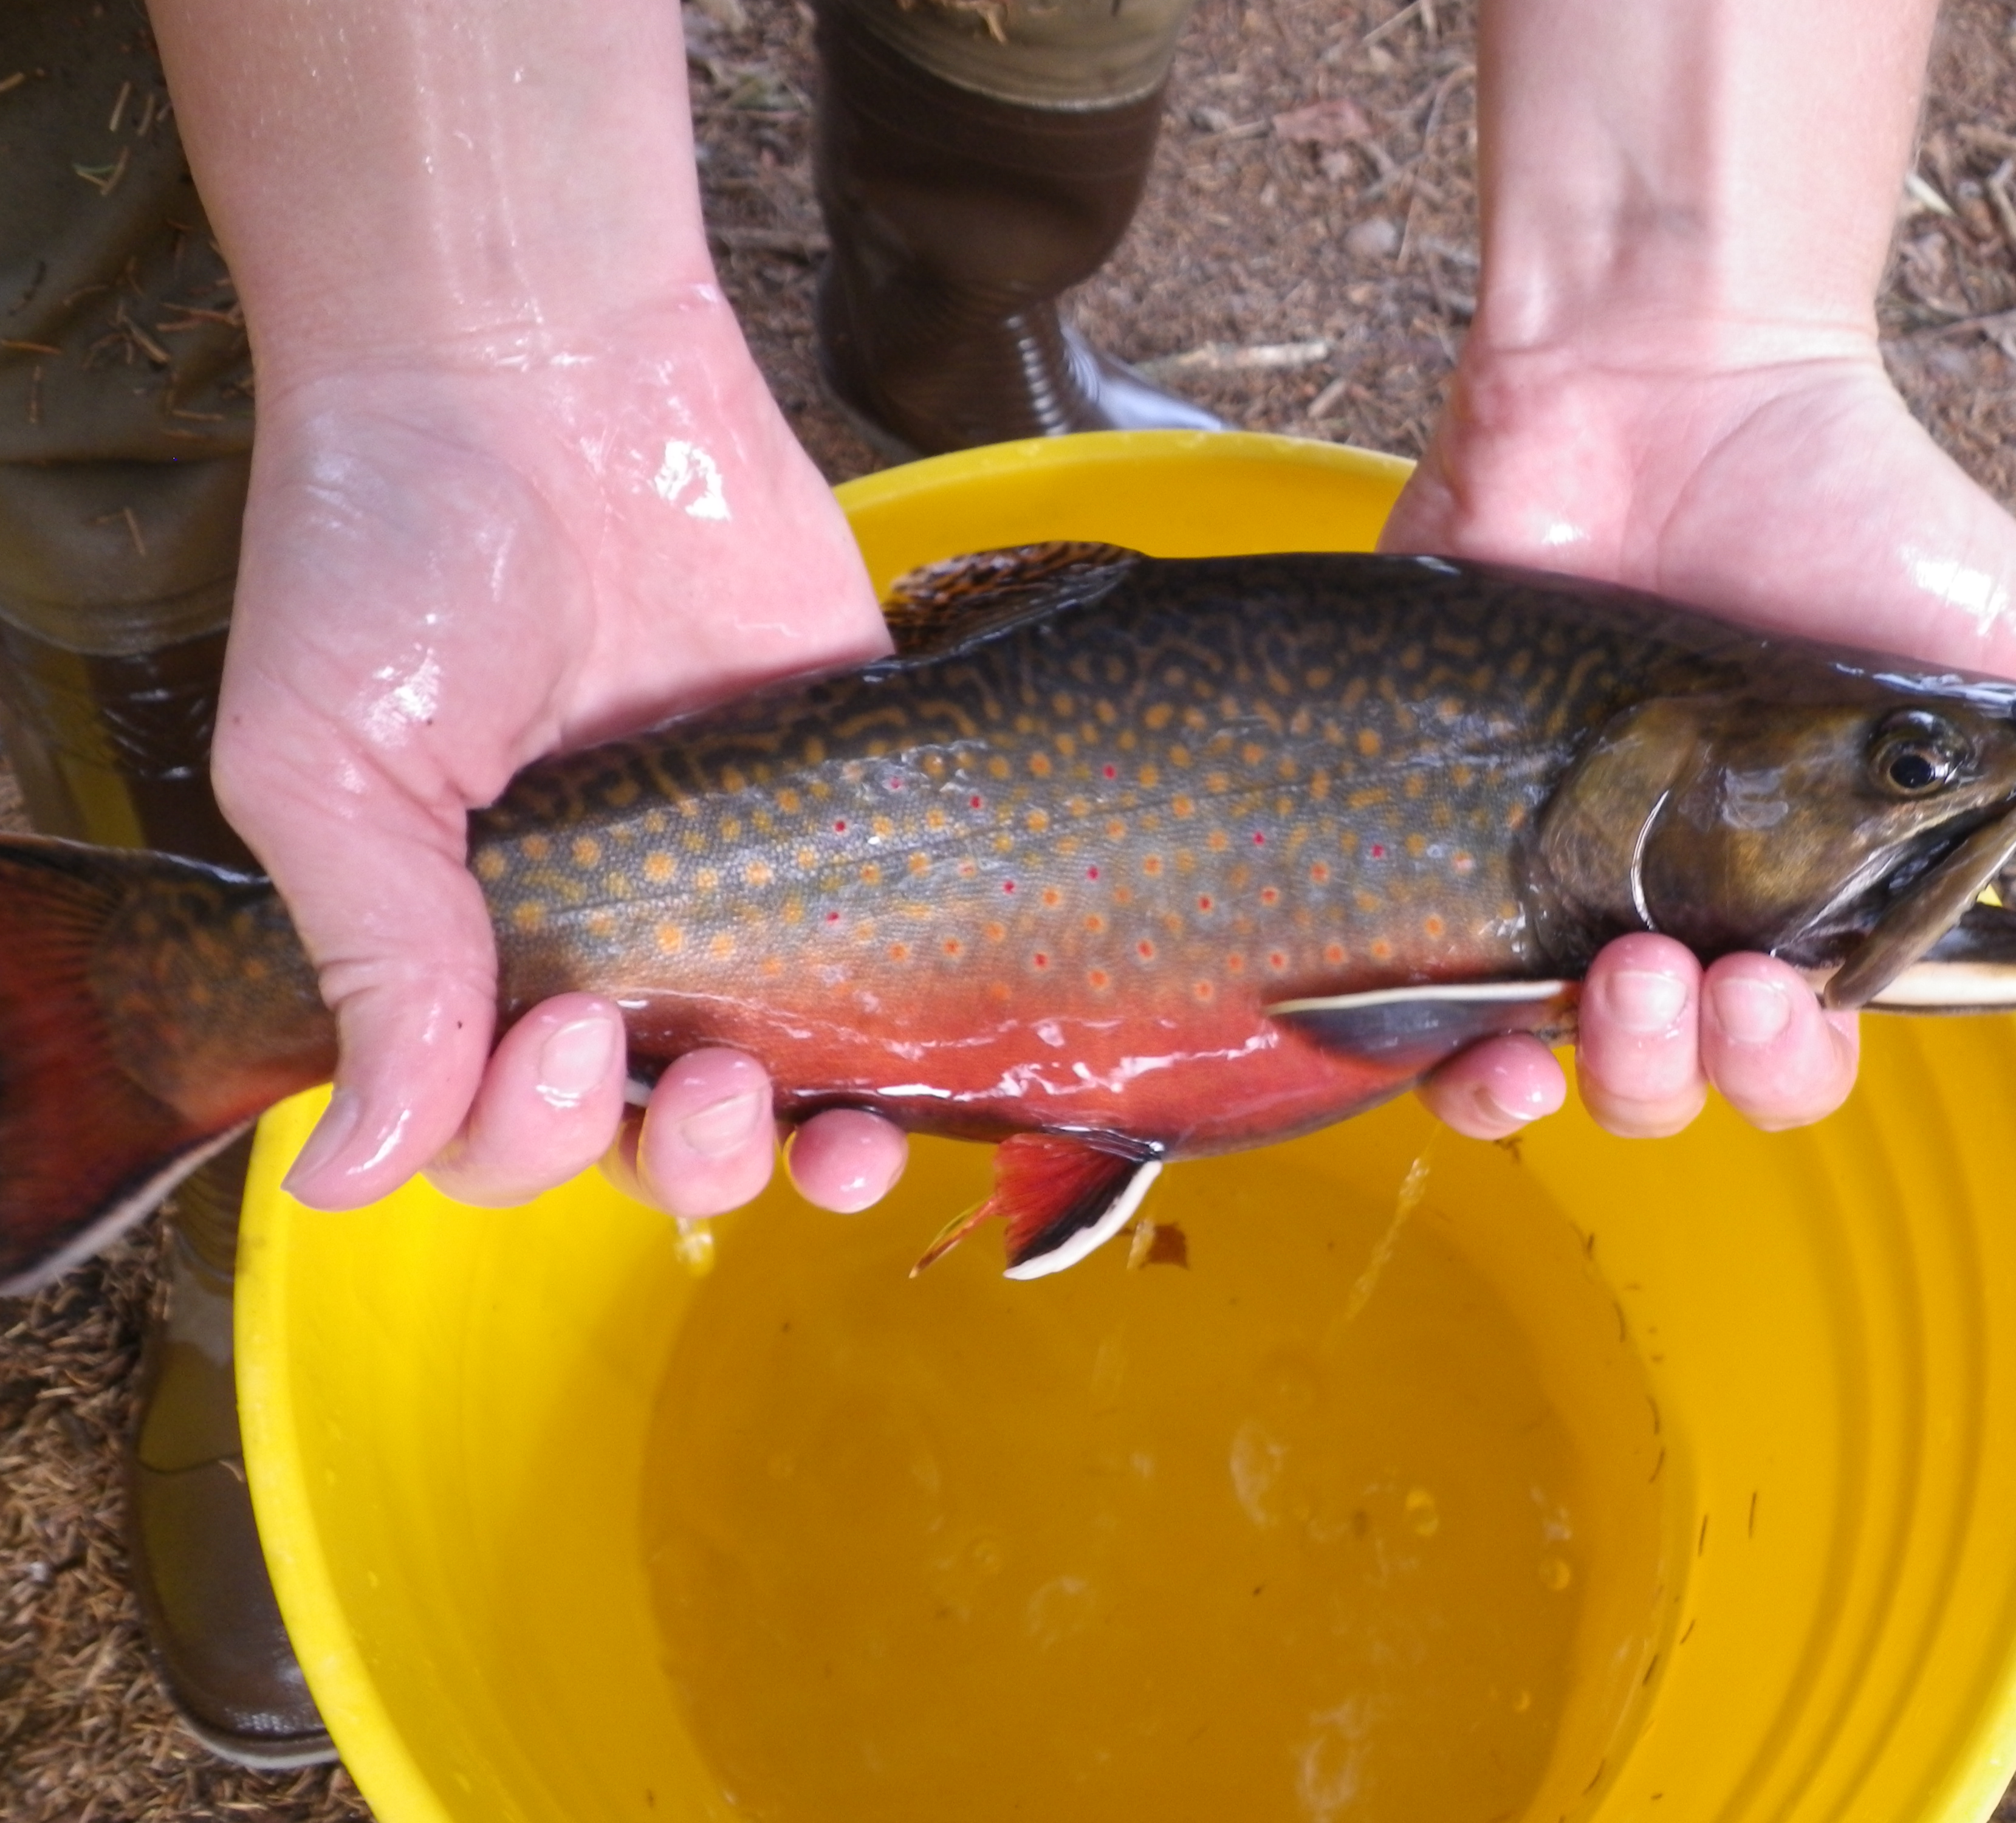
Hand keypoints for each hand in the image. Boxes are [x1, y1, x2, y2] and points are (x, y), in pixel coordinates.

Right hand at [213, 290, 909, 1216]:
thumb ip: (370, 960)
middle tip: (684, 1074)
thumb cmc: (395, 549)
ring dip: (797, 1152)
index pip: (491, 1120)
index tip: (558, 1034)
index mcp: (463, 937)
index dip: (525, 1132)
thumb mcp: (327, 763)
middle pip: (644, 1137)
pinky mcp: (845, 804)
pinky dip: (902, 1048)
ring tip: (821, 1128)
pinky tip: (911, 1088)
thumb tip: (351, 1172)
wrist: (537, 364)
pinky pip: (884, 966)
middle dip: (674, 1158)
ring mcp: (732, 874)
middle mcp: (601, 926)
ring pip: (776, 1084)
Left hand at [1388, 340, 2015, 1141]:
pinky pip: (1427, 1007)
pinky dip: (1448, 1059)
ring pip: (1558, 1063)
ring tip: (1609, 982)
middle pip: (1683, 1079)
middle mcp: (1682, 896)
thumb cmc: (1843, 507)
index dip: (1800, 1066)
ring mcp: (1556, 865)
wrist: (1665, 382)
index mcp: (1807, 883)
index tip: (1798, 997)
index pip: (1810, 1049)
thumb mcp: (2007, 653)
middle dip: (1693, 1069)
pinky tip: (1473, 1048)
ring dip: (1591, 1069)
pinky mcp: (1450, 823)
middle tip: (1700, 981)